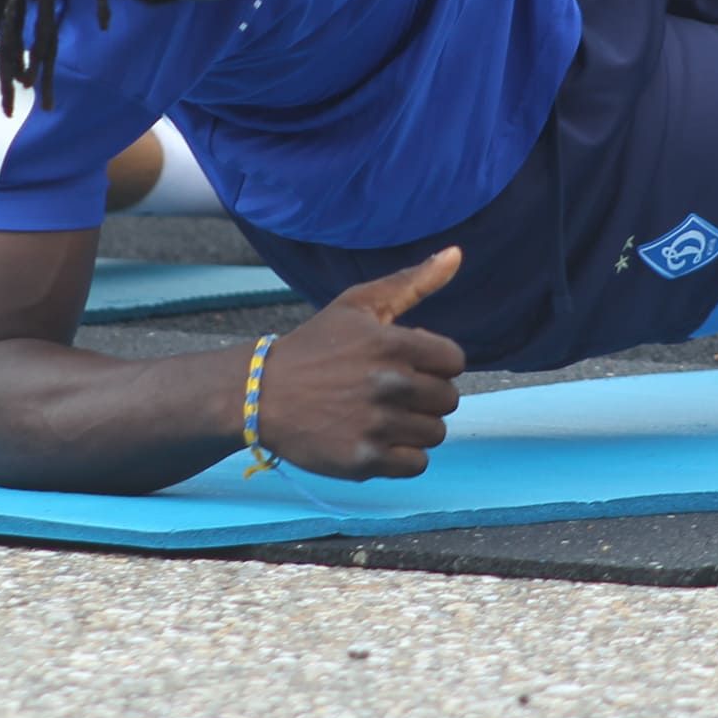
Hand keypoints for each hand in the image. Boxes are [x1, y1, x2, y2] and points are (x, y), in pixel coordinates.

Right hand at [257, 247, 467, 478]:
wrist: (260, 394)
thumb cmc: (315, 346)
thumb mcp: (358, 305)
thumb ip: (413, 282)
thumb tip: (457, 253)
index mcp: (394, 344)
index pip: (454, 361)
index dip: (433, 364)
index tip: (406, 365)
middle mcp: (389, 385)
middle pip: (448, 400)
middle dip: (424, 396)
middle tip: (389, 393)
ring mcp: (377, 425)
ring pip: (435, 433)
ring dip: (414, 427)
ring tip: (380, 416)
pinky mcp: (364, 460)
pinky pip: (417, 464)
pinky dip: (401, 456)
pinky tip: (375, 439)